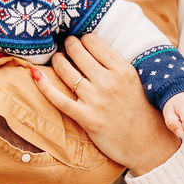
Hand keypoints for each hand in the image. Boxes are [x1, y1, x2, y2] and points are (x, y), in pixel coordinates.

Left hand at [32, 34, 179, 174]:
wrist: (148, 145)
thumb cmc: (143, 112)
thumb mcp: (136, 81)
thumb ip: (116, 65)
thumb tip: (93, 48)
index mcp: (123, 69)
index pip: (93, 41)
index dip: (83, 39)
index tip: (81, 42)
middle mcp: (108, 82)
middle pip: (77, 51)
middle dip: (68, 45)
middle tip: (66, 46)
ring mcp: (96, 100)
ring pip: (65, 70)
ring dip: (57, 61)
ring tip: (57, 59)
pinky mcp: (86, 118)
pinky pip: (58, 98)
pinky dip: (44, 85)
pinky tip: (35, 74)